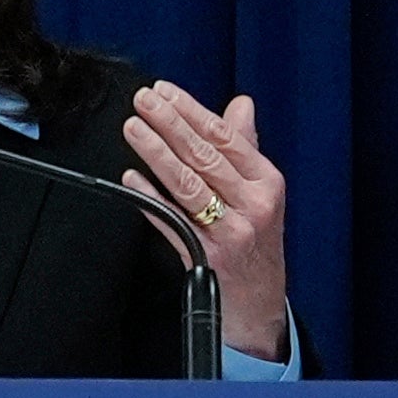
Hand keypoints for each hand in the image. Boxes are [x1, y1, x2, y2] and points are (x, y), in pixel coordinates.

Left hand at [122, 82, 293, 360]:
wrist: (260, 306)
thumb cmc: (257, 246)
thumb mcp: (262, 194)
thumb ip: (246, 148)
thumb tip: (240, 105)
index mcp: (266, 183)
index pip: (225, 137)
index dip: (192, 111)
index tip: (165, 91)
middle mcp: (252, 206)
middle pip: (205, 156)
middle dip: (170, 124)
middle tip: (142, 100)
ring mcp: (230, 233)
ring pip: (187, 185)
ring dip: (156, 154)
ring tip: (134, 129)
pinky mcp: (207, 258)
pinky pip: (173, 222)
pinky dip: (151, 198)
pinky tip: (131, 178)